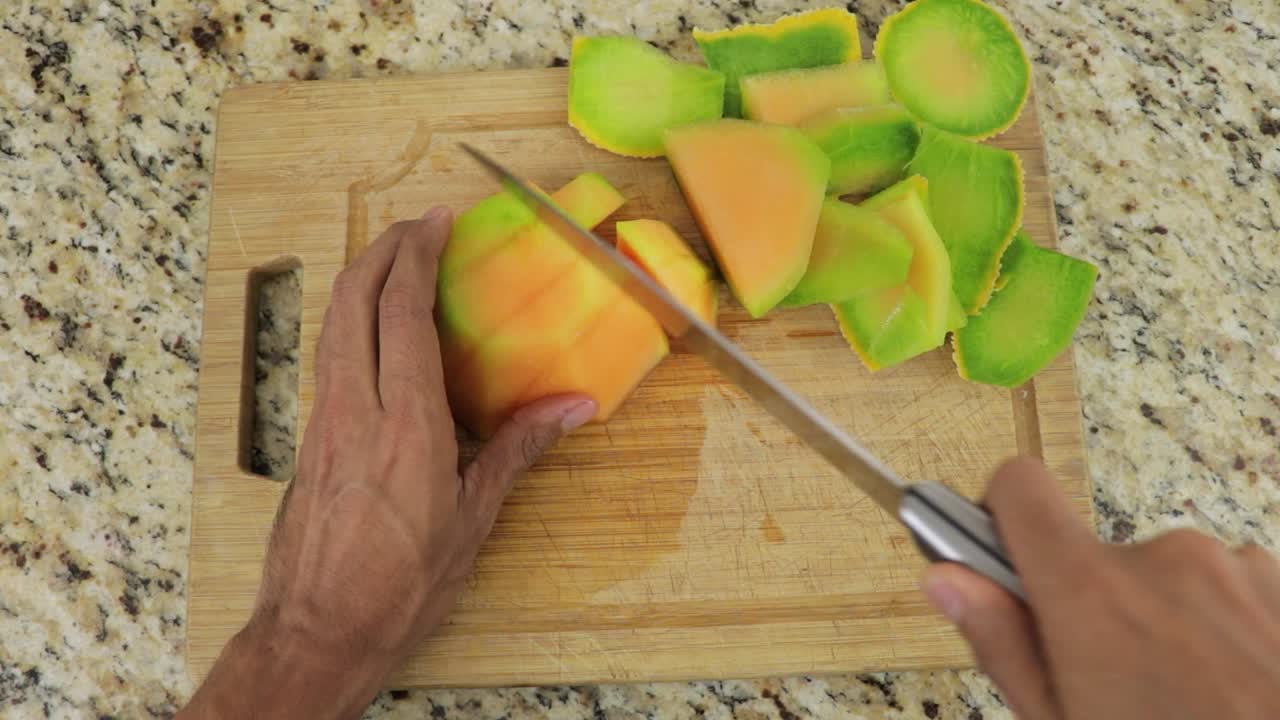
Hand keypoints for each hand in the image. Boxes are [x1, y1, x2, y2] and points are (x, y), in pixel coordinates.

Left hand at [180, 208, 596, 718]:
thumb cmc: (401, 584)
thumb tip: (572, 409)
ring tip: (392, 264)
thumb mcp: (473, 518)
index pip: (403, 313)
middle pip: (352, 300)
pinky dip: (349, 323)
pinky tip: (372, 334)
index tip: (436, 224)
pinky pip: (327, 360)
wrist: (319, 631)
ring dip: (359, 281)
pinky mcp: (308, 442)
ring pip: (331, 326)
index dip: (416, 256)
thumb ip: (518, 450)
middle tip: (414, 228)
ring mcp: (323, 423)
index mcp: (405, 423)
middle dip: (381, 250)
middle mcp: (354, 409)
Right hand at [922, 457, 1279, 719]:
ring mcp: (1239, 570)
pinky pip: (1233, 592)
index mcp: (1092, 594)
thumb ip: (1003, 645)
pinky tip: (1237, 694)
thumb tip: (946, 580)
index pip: (1018, 488)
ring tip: (1192, 704)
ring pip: (1170, 580)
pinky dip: (1226, 632)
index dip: (1000, 518)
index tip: (1007, 564)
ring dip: (1169, 625)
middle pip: (1097, 555)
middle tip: (1117, 689)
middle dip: (1098, 610)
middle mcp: (1165, 560)